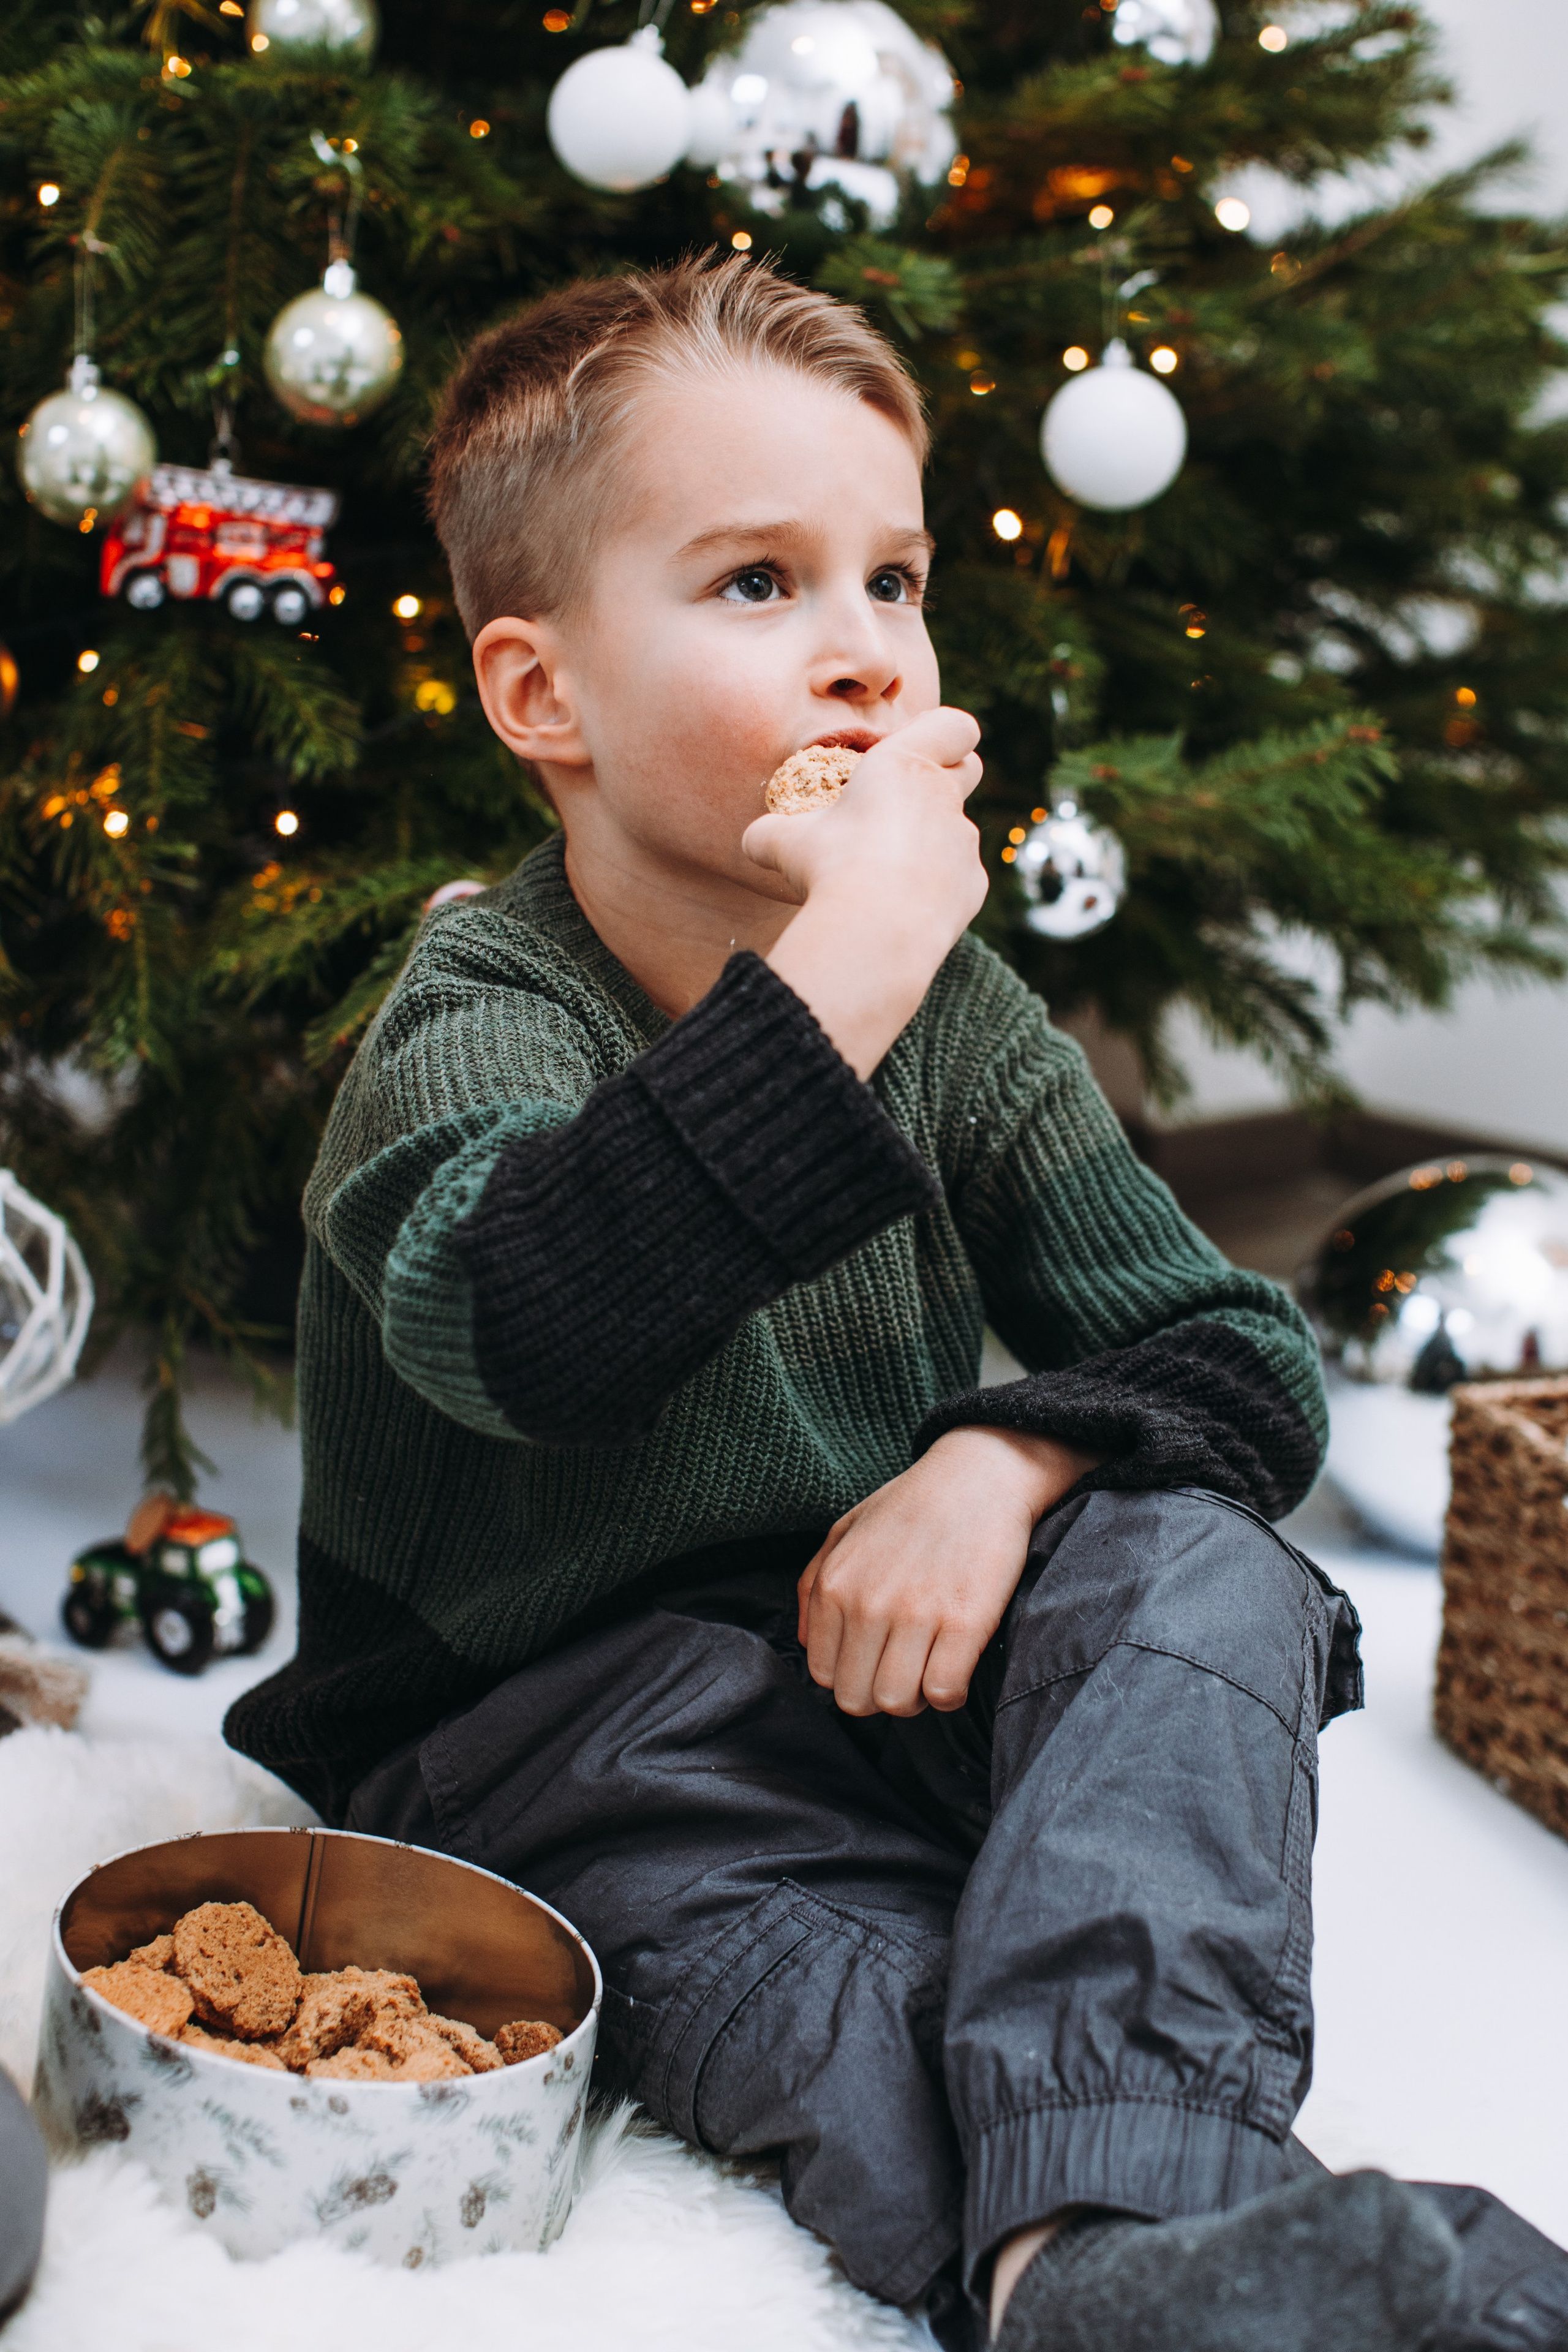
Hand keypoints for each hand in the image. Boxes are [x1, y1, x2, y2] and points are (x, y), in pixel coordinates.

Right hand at [748, 707, 985, 1078]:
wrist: (876, 930)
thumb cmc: (827, 869)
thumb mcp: (780, 843)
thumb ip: (772, 832)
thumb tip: (756, 839)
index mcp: (903, 765)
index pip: (954, 725)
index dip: (942, 733)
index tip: (912, 752)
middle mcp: (943, 797)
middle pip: (968, 769)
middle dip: (945, 777)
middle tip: (899, 805)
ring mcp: (964, 842)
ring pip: (956, 829)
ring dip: (930, 840)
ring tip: (886, 871)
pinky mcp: (973, 886)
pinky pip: (957, 877)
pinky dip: (936, 885)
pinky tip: (901, 905)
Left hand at [796, 1427, 1099, 1716]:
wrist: (978, 1476)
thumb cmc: (911, 1506)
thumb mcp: (844, 1531)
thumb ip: (812, 1586)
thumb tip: (807, 1645)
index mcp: (835, 1585)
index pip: (823, 1674)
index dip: (851, 1675)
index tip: (875, 1660)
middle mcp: (867, 1604)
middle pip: (856, 1699)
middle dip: (880, 1694)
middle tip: (904, 1667)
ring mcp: (916, 1614)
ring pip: (898, 1703)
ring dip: (916, 1696)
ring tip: (930, 1666)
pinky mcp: (965, 1622)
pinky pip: (944, 1692)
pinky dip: (950, 1692)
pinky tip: (956, 1665)